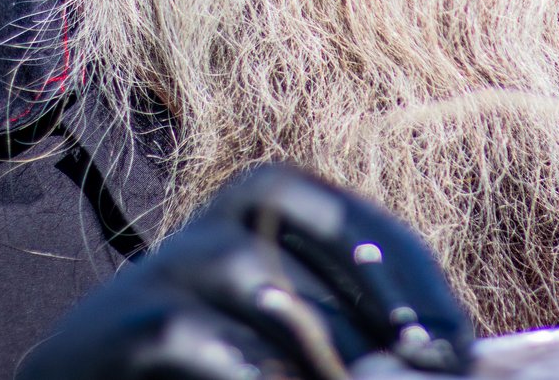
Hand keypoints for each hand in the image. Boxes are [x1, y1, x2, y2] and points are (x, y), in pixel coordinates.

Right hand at [17, 164, 473, 378]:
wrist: (99, 373)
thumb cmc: (218, 348)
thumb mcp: (295, 321)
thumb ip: (361, 327)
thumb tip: (451, 356)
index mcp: (276, 197)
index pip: (374, 235)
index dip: (425, 297)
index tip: (459, 353)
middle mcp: (230, 220)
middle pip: (337, 285)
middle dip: (386, 348)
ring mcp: (177, 268)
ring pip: (286, 318)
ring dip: (332, 365)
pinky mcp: (137, 325)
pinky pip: (224, 352)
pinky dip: (260, 378)